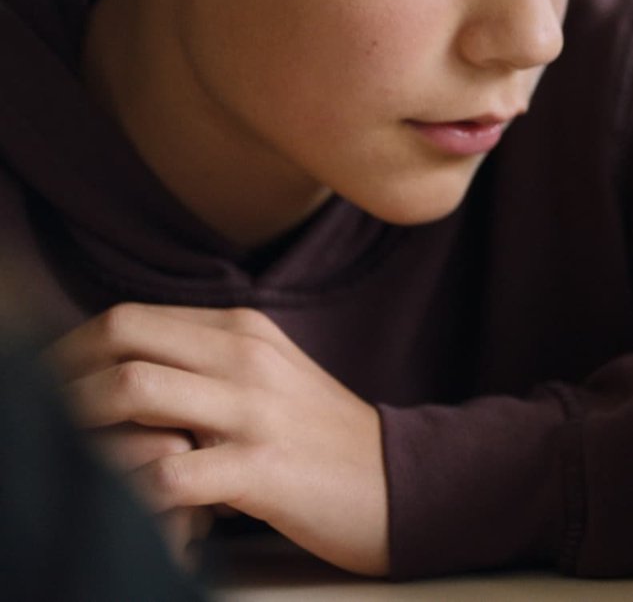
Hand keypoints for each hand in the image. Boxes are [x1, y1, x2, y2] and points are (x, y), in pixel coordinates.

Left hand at [49, 304, 388, 575]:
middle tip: (39, 416)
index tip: (45, 385)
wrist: (400, 483)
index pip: (130, 319)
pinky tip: (124, 505)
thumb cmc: (319, 440)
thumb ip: (204, 364)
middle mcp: (246, 358)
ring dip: (79, 425)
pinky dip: (126, 490)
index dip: (69, 351)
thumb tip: (116, 374)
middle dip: (60, 377)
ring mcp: (254, 411)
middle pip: (121, 338)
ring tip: (67, 456)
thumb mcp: (268, 380)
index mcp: (244, 331)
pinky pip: (164, 476)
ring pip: (132, 393)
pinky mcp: (261, 468)